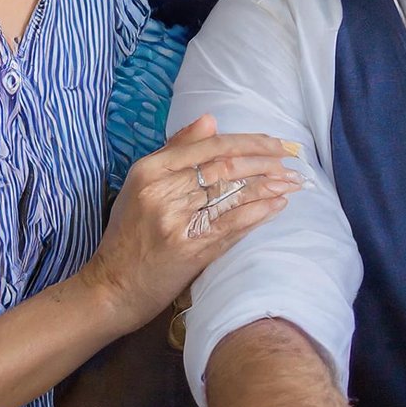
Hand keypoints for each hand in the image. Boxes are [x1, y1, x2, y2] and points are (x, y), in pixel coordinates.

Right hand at [80, 115, 303, 331]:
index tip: (273, 142)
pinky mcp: (190, 249)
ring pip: (232, 194)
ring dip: (268, 185)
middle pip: (224, 168)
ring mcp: (177, 221)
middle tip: (291, 159)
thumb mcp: (140, 184)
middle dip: (265, 161)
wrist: (113, 286)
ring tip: (291, 181)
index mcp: (149, 170)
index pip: (208, 146)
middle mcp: (162, 192)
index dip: (247, 142)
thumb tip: (210, 120)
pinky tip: (277, 205)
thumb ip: (175, 150)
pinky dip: (258, 212)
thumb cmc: (129, 233)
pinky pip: (232, 225)